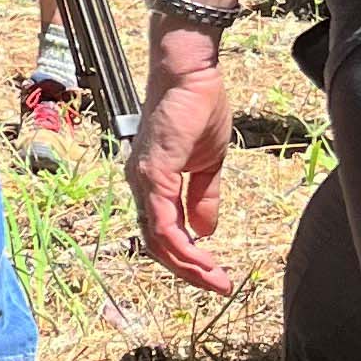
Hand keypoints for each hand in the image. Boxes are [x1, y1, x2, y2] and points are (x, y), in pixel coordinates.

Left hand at [125, 41, 236, 296]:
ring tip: (215, 278)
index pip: (164, 234)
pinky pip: (163, 221)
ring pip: (158, 240)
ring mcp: (143, 180)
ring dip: (187, 264)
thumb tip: (206, 232)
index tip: (216, 275)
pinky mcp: (152, 172)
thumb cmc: (198, 109)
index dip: (187, 259)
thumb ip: (204, 198)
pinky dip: (182, 244)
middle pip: (157, 245)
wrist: (192, 74)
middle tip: (218, 285)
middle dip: (188, 270)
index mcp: (153, 184)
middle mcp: (141, 186)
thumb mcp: (209, 164)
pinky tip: (202, 254)